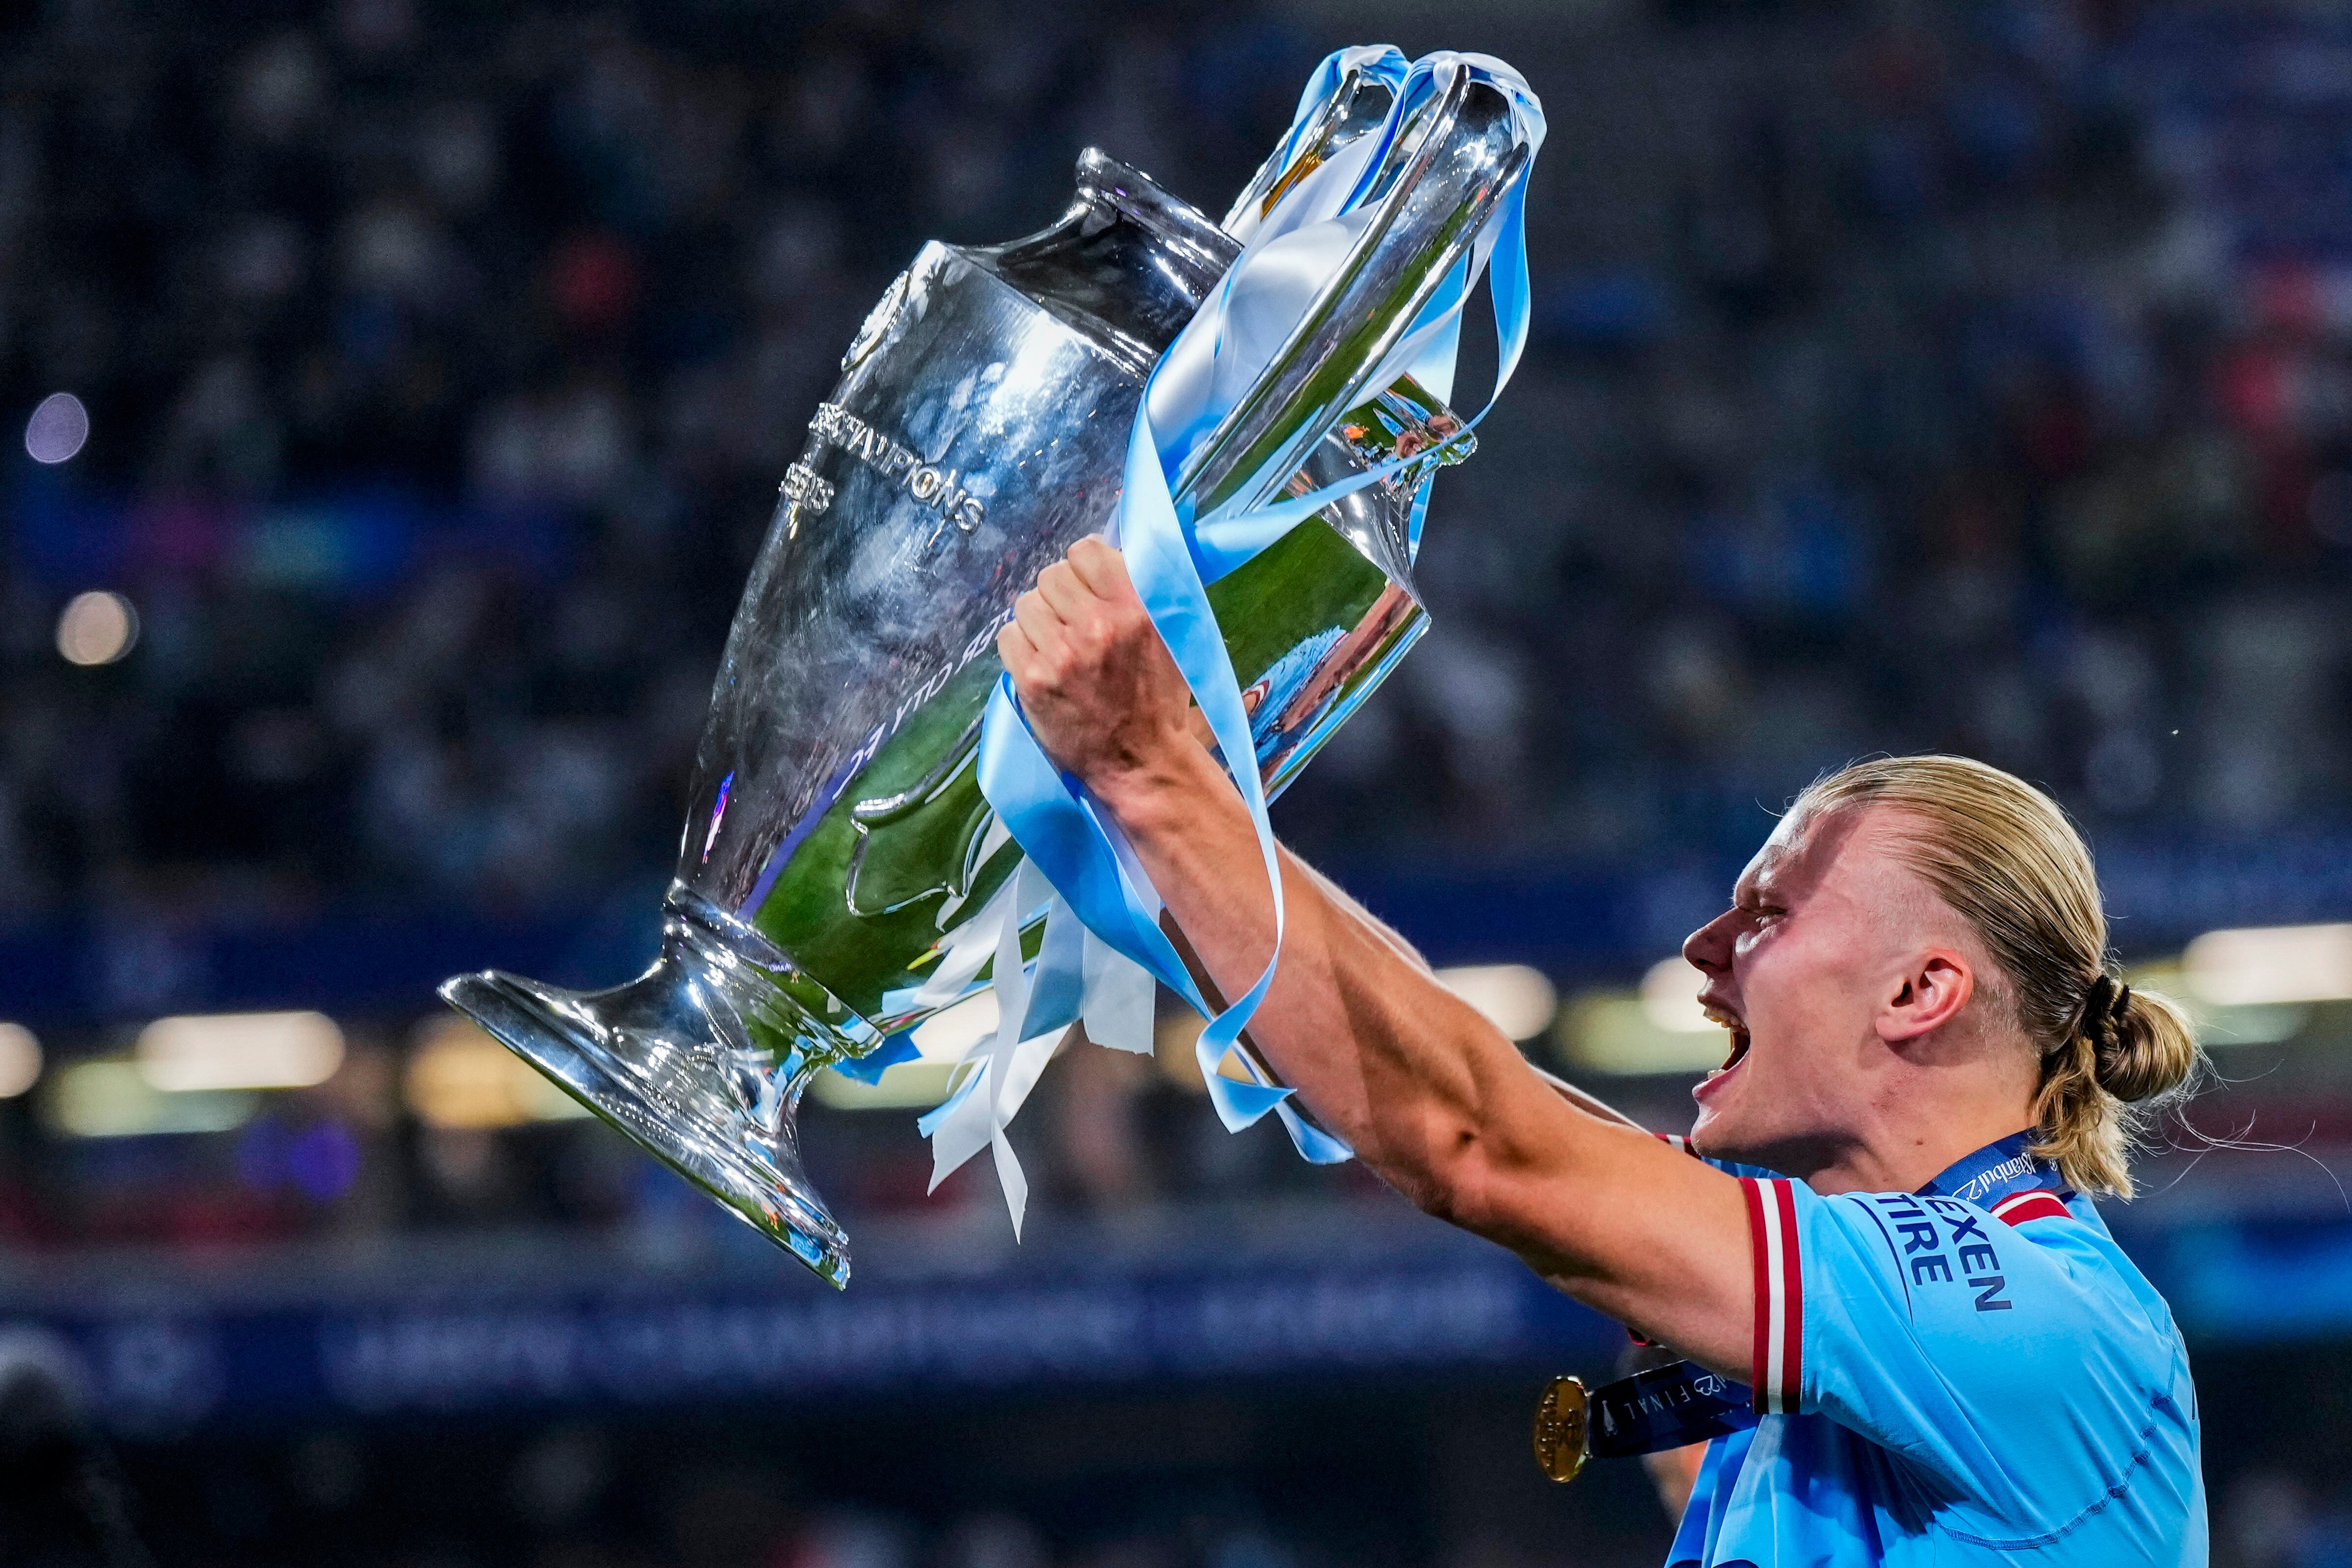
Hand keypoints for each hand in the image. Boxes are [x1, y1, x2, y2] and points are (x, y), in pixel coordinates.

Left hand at [998, 537, 1193, 793]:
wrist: (1142, 763)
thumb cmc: (1158, 700)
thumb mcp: (1170, 636)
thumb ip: (1140, 593)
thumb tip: (1106, 554)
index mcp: (1136, 607)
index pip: (1086, 551)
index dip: (1083, 567)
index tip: (1087, 587)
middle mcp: (1098, 625)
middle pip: (1051, 576)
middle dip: (1060, 597)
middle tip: (1072, 624)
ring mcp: (1063, 654)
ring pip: (1026, 604)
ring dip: (1039, 622)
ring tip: (1058, 647)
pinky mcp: (1034, 680)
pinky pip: (1008, 636)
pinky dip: (1021, 648)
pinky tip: (1041, 665)